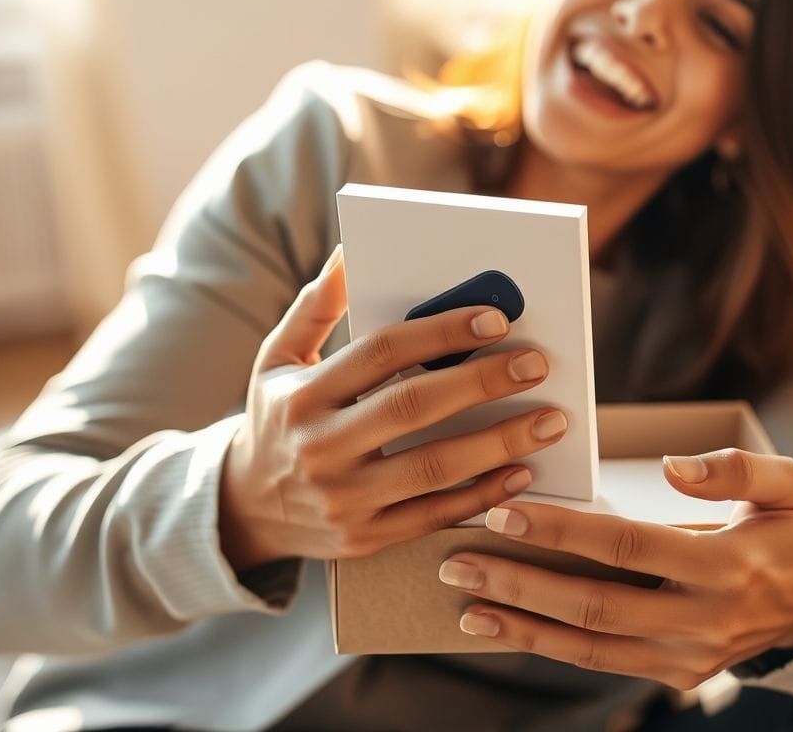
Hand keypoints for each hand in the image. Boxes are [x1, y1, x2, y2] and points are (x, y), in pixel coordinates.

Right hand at [219, 245, 570, 571]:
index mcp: (303, 395)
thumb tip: (349, 251)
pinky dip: (483, 496)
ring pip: (433, 468)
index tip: (495, 320)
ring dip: (499, 443)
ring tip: (549, 420)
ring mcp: (342, 500)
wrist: (243, 509)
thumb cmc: (277, 418)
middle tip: (536, 364)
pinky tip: (521, 473)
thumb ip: (317, 305)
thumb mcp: (279, 357)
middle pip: (413, 408)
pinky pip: (434, 517)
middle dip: (482, 382)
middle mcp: (320, 448)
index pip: (381, 353)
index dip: (440, 333)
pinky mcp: (364, 540)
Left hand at [436, 448, 792, 690]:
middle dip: (521, 584)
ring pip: (590, 647)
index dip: (562, 531)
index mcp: (727, 564)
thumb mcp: (786, 484)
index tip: (504, 512)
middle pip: (595, 604)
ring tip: (466, 605)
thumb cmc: (790, 529)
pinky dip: (548, 646)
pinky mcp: (676, 676)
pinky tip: (504, 625)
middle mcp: (704, 619)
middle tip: (458, 562)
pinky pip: (601, 661)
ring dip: (522, 627)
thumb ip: (734, 469)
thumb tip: (675, 467)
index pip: (627, 545)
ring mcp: (689, 657)